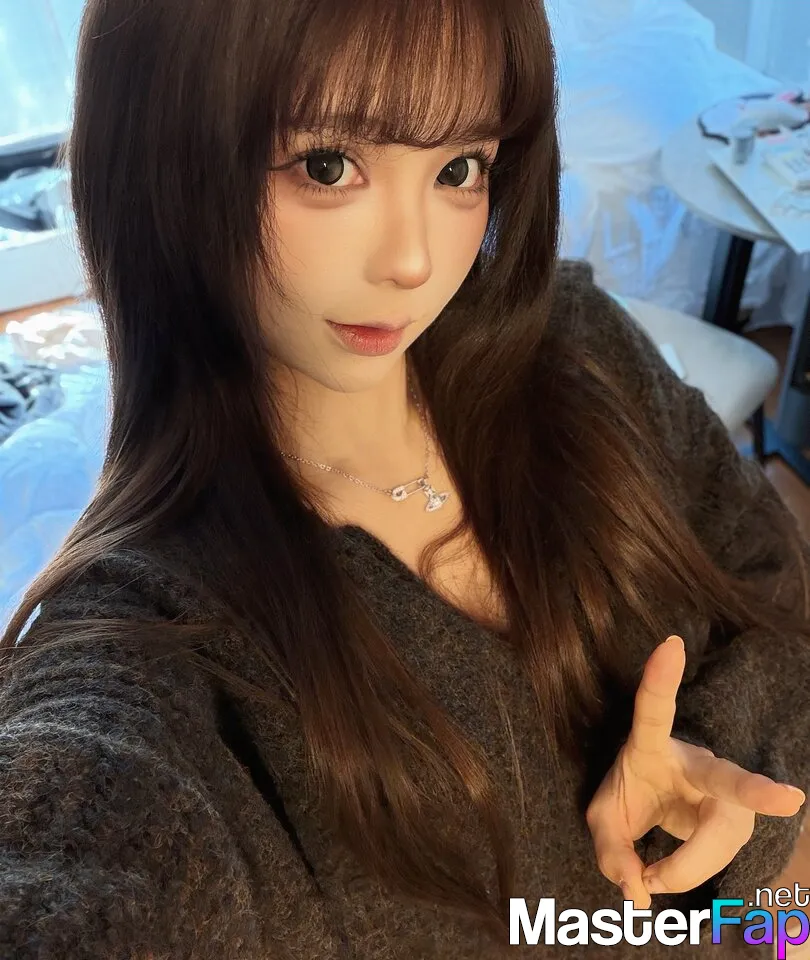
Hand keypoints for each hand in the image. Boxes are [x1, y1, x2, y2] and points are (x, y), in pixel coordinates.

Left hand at [585, 635, 805, 907]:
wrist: (653, 803)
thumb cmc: (629, 796)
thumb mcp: (603, 820)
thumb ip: (610, 852)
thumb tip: (638, 891)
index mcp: (651, 746)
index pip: (654, 711)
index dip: (661, 679)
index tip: (671, 643)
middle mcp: (696, 765)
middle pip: (727, 779)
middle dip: (756, 790)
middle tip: (790, 800)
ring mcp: (723, 793)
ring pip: (723, 836)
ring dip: (686, 866)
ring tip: (648, 877)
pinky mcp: (736, 817)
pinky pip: (721, 852)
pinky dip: (690, 872)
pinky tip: (663, 876)